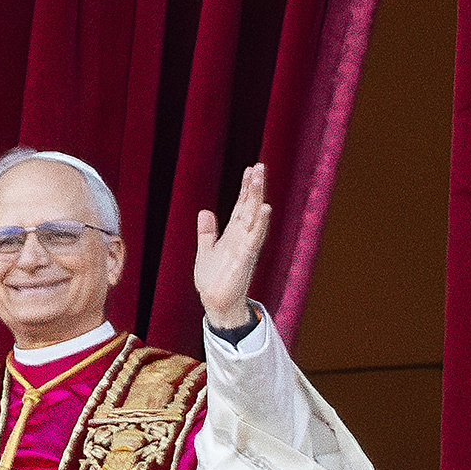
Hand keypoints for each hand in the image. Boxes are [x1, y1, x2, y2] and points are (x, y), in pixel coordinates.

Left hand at [194, 163, 269, 328]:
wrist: (216, 303)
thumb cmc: (213, 280)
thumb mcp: (205, 252)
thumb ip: (206, 233)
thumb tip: (205, 211)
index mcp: (233, 235)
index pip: (241, 206)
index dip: (246, 188)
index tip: (250, 169)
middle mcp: (242, 238)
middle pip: (250, 207)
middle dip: (255, 187)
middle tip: (260, 166)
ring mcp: (245, 247)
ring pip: (254, 217)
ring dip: (258, 198)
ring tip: (261, 178)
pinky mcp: (245, 258)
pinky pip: (255, 237)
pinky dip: (260, 223)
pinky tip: (265, 209)